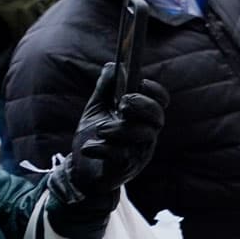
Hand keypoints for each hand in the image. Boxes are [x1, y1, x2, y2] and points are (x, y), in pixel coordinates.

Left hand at [44, 67, 170, 238]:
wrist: (80, 173)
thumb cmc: (93, 139)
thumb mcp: (96, 110)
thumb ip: (105, 89)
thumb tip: (112, 65)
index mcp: (142, 119)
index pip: (160, 103)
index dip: (155, 91)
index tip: (140, 82)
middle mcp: (146, 136)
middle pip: (157, 118)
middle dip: (142, 106)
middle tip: (123, 103)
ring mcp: (138, 154)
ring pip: (141, 137)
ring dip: (120, 129)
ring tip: (101, 130)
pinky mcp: (124, 170)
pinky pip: (121, 157)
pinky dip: (104, 150)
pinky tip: (89, 148)